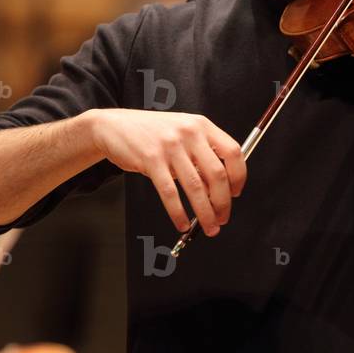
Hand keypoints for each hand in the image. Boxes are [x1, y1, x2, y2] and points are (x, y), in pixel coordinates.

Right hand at [86, 108, 245, 235]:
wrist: (114, 126)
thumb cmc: (152, 133)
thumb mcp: (182, 134)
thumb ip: (201, 156)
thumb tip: (218, 191)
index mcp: (202, 125)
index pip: (232, 152)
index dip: (239, 176)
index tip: (236, 193)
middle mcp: (189, 133)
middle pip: (217, 174)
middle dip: (223, 202)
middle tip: (223, 218)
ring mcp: (170, 146)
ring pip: (195, 187)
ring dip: (205, 213)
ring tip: (209, 227)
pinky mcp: (151, 159)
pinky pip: (170, 193)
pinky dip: (179, 213)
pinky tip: (182, 223)